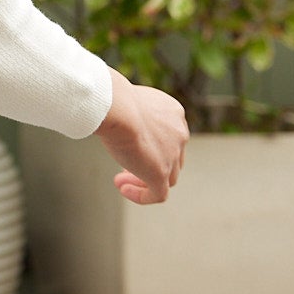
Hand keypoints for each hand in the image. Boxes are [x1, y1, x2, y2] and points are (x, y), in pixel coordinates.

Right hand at [97, 69, 188, 204]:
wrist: (117, 107)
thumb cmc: (114, 98)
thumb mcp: (129, 101)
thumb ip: (131, 111)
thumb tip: (114, 114)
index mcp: (174, 113)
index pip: (170, 135)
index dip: (152, 144)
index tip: (131, 145)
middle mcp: (179, 134)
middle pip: (172, 157)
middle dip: (150, 162)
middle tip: (125, 165)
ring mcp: (172, 155)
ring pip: (167, 177)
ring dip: (144, 180)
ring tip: (121, 180)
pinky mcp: (160, 174)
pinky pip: (158, 194)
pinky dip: (142, 195)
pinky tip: (123, 189)